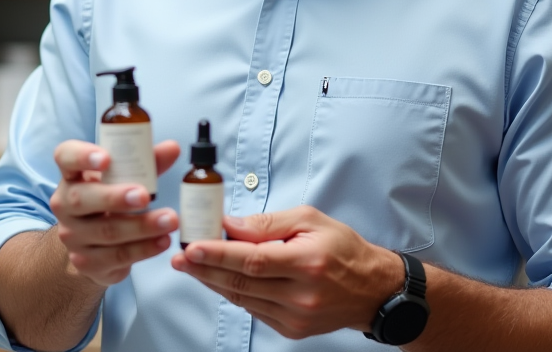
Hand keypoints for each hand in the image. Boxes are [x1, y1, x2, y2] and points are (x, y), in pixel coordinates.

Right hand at [50, 138, 180, 285]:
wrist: (95, 245)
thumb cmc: (111, 200)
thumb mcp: (125, 178)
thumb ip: (147, 163)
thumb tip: (172, 148)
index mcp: (72, 174)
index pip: (66, 157)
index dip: (82, 156)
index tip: (106, 159)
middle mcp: (64, 204)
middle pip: (81, 199)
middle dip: (115, 198)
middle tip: (145, 196)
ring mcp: (72, 236)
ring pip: (106, 231)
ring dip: (141, 226)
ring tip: (171, 220)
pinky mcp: (86, 262)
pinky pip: (117, 256)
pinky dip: (144, 249)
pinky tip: (163, 241)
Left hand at [170, 206, 402, 339]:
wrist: (372, 289)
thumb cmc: (342, 248)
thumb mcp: (310, 220)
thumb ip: (268, 224)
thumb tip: (230, 224)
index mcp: (307, 262)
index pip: (252, 259)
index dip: (218, 254)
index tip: (191, 247)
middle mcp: (301, 294)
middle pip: (241, 282)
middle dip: (204, 268)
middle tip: (179, 256)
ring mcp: (295, 317)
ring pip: (242, 298)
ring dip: (213, 281)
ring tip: (192, 266)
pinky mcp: (292, 330)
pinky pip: (253, 310)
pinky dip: (234, 293)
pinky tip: (220, 279)